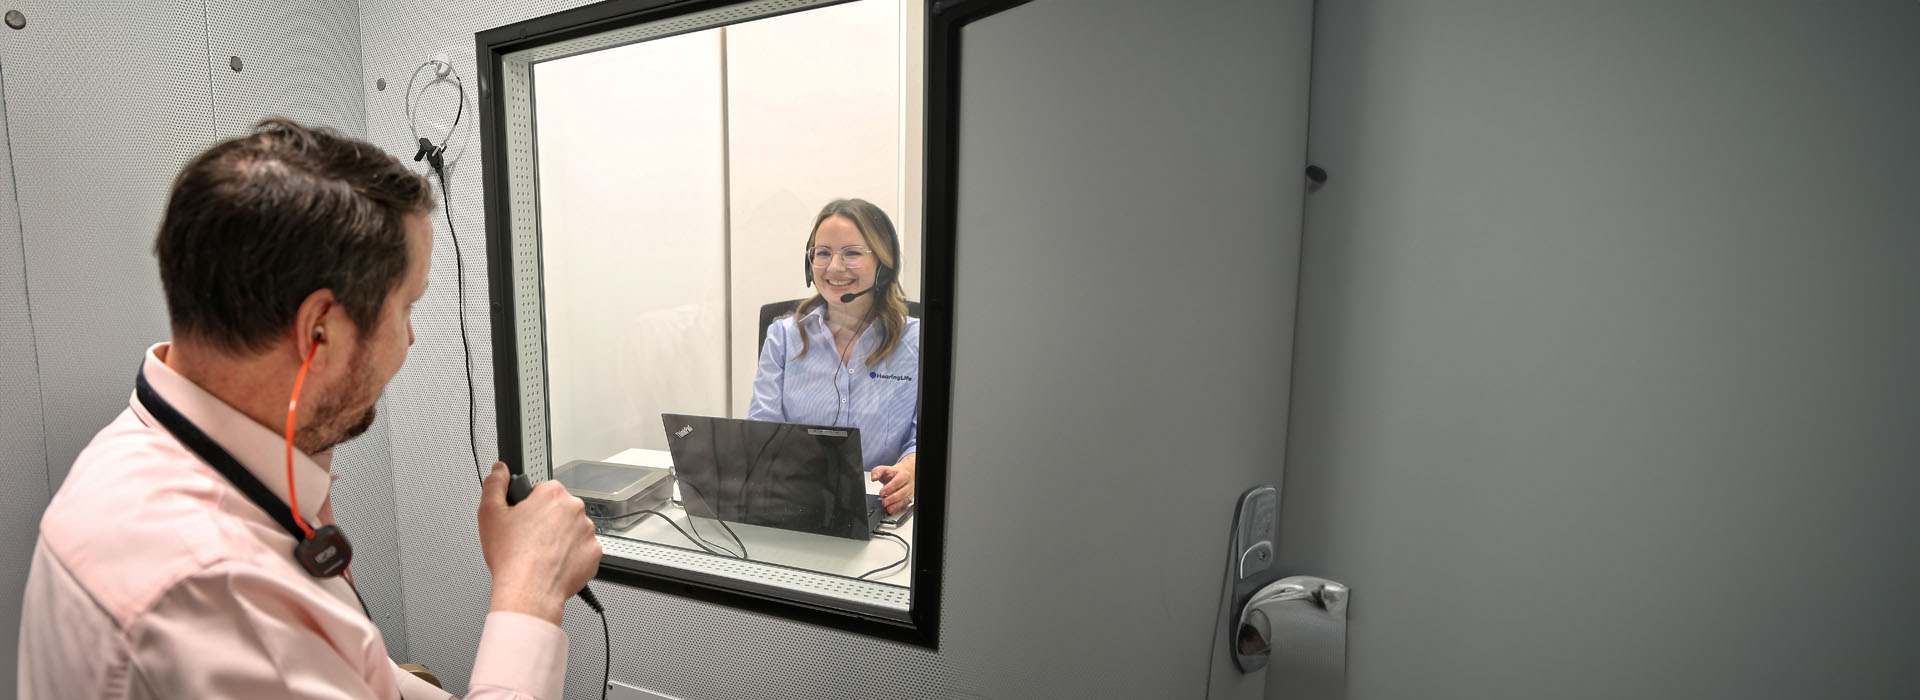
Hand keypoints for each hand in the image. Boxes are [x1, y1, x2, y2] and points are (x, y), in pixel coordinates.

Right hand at [477, 462, 600, 624]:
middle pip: (558, 510)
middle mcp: (575, 509)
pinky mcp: (594, 553)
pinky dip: (571, 557)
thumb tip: (499, 470)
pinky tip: (553, 564)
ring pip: (572, 530)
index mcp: (553, 494)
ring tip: (539, 555)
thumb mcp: (490, 514)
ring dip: (559, 539)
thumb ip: (494, 485)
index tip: (522, 520)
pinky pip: (582, 550)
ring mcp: (588, 532)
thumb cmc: (512, 557)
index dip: (529, 506)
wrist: (529, 591)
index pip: (542, 491)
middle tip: (527, 539)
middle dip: (545, 521)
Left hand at [871, 458, 914, 515]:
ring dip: (896, 505)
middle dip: (892, 498)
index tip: (881, 493)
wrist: (901, 475)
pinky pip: (904, 505)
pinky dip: (897, 508)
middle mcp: (908, 484)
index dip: (889, 488)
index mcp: (903, 475)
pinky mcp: (908, 498)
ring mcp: (909, 492)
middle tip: (884, 502)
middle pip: (902, 492)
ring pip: (904, 500)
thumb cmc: (892, 473)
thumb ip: (877, 472)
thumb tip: (873, 478)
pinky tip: (891, 510)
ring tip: (888, 508)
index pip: (897, 482)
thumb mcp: (884, 470)